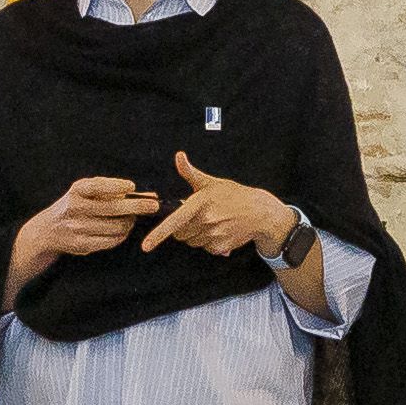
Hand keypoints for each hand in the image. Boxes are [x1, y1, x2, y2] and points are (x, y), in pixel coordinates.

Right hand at [9, 177, 156, 295]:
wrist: (49, 230)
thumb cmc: (77, 205)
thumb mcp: (87, 192)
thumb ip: (114, 191)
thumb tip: (147, 194)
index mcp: (77, 191)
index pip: (98, 186)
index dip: (116, 186)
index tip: (133, 187)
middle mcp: (76, 208)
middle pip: (113, 208)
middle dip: (137, 207)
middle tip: (153, 206)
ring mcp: (78, 228)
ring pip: (116, 227)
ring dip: (130, 223)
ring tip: (133, 219)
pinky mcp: (82, 245)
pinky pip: (111, 241)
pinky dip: (122, 236)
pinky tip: (123, 231)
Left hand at [149, 155, 298, 261]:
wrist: (260, 212)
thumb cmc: (234, 195)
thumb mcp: (211, 182)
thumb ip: (190, 173)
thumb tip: (178, 156)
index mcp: (199, 203)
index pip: (174, 221)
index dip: (158, 235)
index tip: (145, 246)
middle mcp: (206, 220)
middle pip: (180, 233)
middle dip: (182, 228)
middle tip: (196, 217)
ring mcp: (214, 235)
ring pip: (192, 241)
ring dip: (196, 235)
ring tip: (211, 222)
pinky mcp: (221, 246)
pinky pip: (205, 248)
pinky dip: (209, 243)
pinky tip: (220, 230)